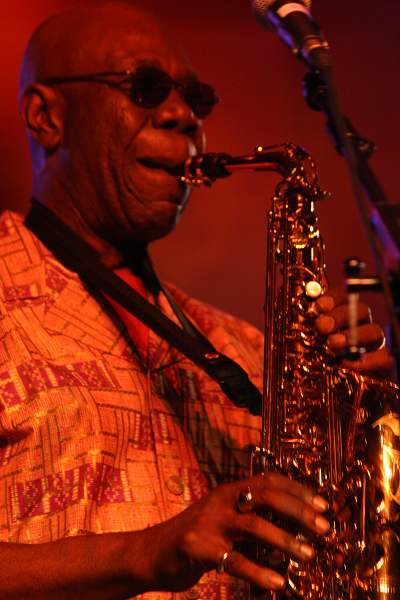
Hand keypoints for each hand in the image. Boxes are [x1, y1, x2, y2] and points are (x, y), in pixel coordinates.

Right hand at [147, 473, 328, 592]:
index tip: (324, 505)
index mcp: (229, 491)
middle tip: (323, 528)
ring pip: (253, 525)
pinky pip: (233, 560)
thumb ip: (252, 519)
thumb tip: (296, 530)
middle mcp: (220, 500)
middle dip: (298, 510)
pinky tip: (277, 582)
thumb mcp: (224, 519)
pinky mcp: (196, 547)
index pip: (269, 480)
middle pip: (265, 495)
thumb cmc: (197, 537)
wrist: (152, 552)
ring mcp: (208, 522)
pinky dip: (258, 572)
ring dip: (285, 540)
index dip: (298, 489)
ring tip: (308, 555)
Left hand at [315, 289, 392, 373]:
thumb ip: (313, 328)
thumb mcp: (312, 343)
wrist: (341, 390)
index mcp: (345, 315)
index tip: (319, 306)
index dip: (334, 298)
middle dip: (340, 316)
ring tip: (333, 344)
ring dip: (353, 336)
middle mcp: (362, 326)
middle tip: (323, 326)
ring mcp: (375, 344)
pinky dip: (366, 360)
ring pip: (374, 331)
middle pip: (361, 310)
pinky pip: (384, 358)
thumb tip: (309, 315)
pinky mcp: (383, 363)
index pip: (345, 297)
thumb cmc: (321, 362)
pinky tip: (347, 363)